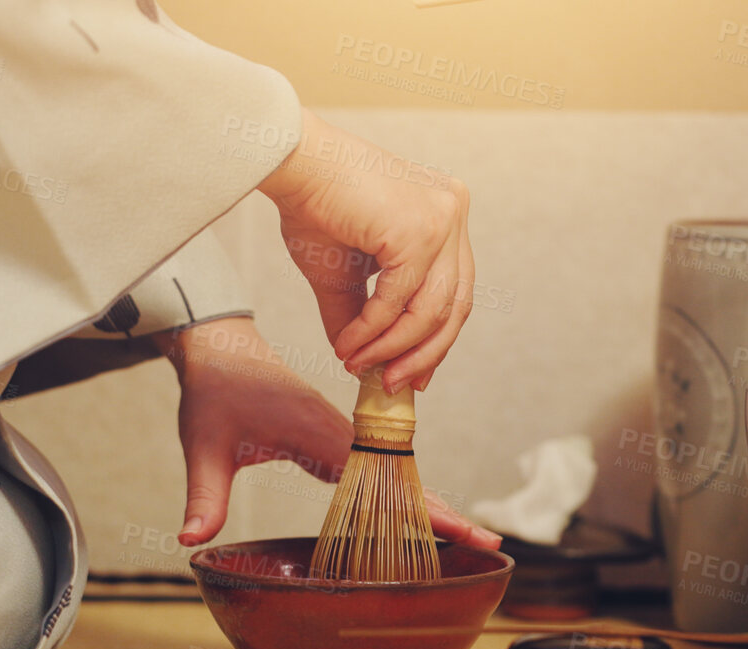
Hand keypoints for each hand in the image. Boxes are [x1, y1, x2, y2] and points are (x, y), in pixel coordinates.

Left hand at [163, 317, 500, 550]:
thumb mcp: (203, 445)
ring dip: (431, 504)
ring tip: (470, 538)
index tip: (462, 531)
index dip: (423, 509)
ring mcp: (343, 433)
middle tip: (489, 546)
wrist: (220, 346)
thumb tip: (191, 541)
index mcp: (319, 433)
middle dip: (446, 514)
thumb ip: (203, 495)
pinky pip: (379, 467)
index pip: (383, 479)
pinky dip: (405, 492)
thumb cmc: (213, 391)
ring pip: (397, 473)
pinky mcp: (337, 436)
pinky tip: (418, 517)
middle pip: (404, 479)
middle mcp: (341, 432)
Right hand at [256, 109, 473, 393]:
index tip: (414, 376)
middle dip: (422, 354)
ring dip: (392, 348)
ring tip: (358, 364)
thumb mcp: (343, 273)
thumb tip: (360, 362)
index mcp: (444, 216)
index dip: (435, 341)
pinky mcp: (421, 229)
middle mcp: (453, 212)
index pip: (455, 291)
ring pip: (431, 310)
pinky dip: (374, 330)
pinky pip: (400, 299)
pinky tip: (349, 345)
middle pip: (454, 305)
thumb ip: (361, 315)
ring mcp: (443, 219)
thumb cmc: (313, 205)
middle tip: (393, 385)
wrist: (292, 164)